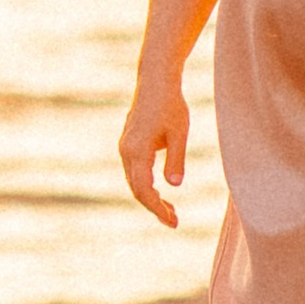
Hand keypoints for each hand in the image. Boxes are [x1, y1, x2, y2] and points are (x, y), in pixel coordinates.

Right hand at [118, 71, 188, 225]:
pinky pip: (134, 171)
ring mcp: (125, 147)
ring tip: (171, 209)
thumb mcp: (179, 133)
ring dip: (150, 197)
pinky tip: (161, 190)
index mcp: (137, 151)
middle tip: (174, 221)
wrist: (156, 81)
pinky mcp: (129, 143)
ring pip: (134, 181)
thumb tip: (174, 185)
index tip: (173, 222)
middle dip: (154, 207)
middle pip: (136, 189)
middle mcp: (126, 151)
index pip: (144, 190)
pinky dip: (146, 184)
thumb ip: (176, 159)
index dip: (157, 209)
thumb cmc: (170, 105)